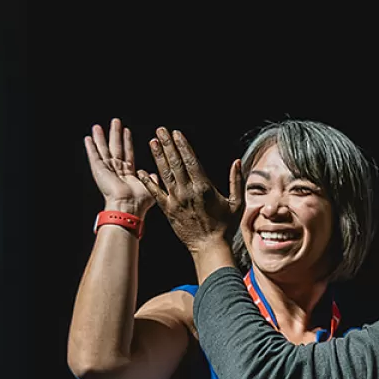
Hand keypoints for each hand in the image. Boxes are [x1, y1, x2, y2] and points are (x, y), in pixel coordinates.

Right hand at [84, 118, 159, 214]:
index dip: (127, 142)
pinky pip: (94, 157)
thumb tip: (154, 175)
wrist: (128, 206)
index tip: (127, 130)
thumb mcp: (150, 188)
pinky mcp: (99, 171)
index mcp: (128, 175)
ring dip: (101, 138)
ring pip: (103, 150)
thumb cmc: (139, 203)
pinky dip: (90, 148)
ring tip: (98, 126)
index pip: (127, 153)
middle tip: (115, 121)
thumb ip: (151, 180)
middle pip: (115, 148)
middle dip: (115, 134)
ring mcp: (107, 171)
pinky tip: (88, 139)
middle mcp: (117, 171)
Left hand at [144, 127, 240, 252]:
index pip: (191, 160)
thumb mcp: (236, 202)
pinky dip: (148, 181)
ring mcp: (176, 200)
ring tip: (152, 142)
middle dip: (167, 145)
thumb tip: (237, 161)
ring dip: (158, 157)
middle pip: (175, 163)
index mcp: (204, 187)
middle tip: (160, 130)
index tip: (176, 133)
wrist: (209, 247)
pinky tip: (142, 171)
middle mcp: (188, 191)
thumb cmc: (225, 226)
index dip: (182, 145)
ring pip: (164, 174)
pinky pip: (156, 193)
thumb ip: (236, 181)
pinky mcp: (168, 210)